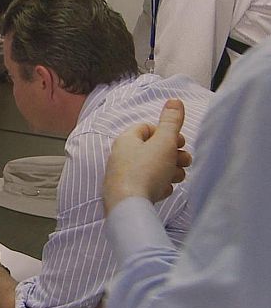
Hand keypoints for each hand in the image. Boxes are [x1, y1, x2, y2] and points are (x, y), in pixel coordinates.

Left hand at [103, 99, 191, 214]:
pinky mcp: (127, 193)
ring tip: (177, 177)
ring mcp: (123, 176)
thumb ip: (171, 122)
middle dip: (173, 155)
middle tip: (185, 161)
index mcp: (126, 140)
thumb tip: (174, 100)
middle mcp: (121, 156)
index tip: (180, 142)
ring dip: (170, 171)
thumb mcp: (164, 142)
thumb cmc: (145, 171)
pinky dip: (159, 186)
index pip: (147, 128)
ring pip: (153, 169)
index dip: (166, 133)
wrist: (129, 206)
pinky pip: (147, 186)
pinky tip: (164, 191)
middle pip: (153, 150)